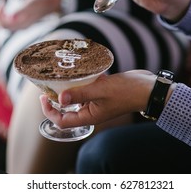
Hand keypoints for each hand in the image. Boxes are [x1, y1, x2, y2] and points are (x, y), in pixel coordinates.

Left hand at [0, 0, 60, 29]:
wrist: (54, 3)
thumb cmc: (43, 2)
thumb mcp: (32, 4)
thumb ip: (22, 12)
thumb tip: (10, 18)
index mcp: (22, 23)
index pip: (3, 24)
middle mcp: (21, 26)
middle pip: (2, 26)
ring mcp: (22, 24)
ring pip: (4, 24)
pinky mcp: (22, 20)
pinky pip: (8, 21)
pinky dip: (2, 14)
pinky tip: (3, 5)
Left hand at [39, 70, 155, 127]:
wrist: (147, 88)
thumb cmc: (126, 92)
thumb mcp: (101, 91)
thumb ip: (80, 93)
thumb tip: (59, 99)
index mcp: (89, 116)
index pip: (62, 120)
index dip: (49, 111)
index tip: (43, 97)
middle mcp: (91, 111)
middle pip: (66, 110)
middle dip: (55, 99)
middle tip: (49, 85)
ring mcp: (96, 102)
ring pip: (76, 99)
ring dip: (68, 89)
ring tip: (61, 76)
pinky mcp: (102, 93)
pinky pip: (86, 90)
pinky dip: (81, 82)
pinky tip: (80, 70)